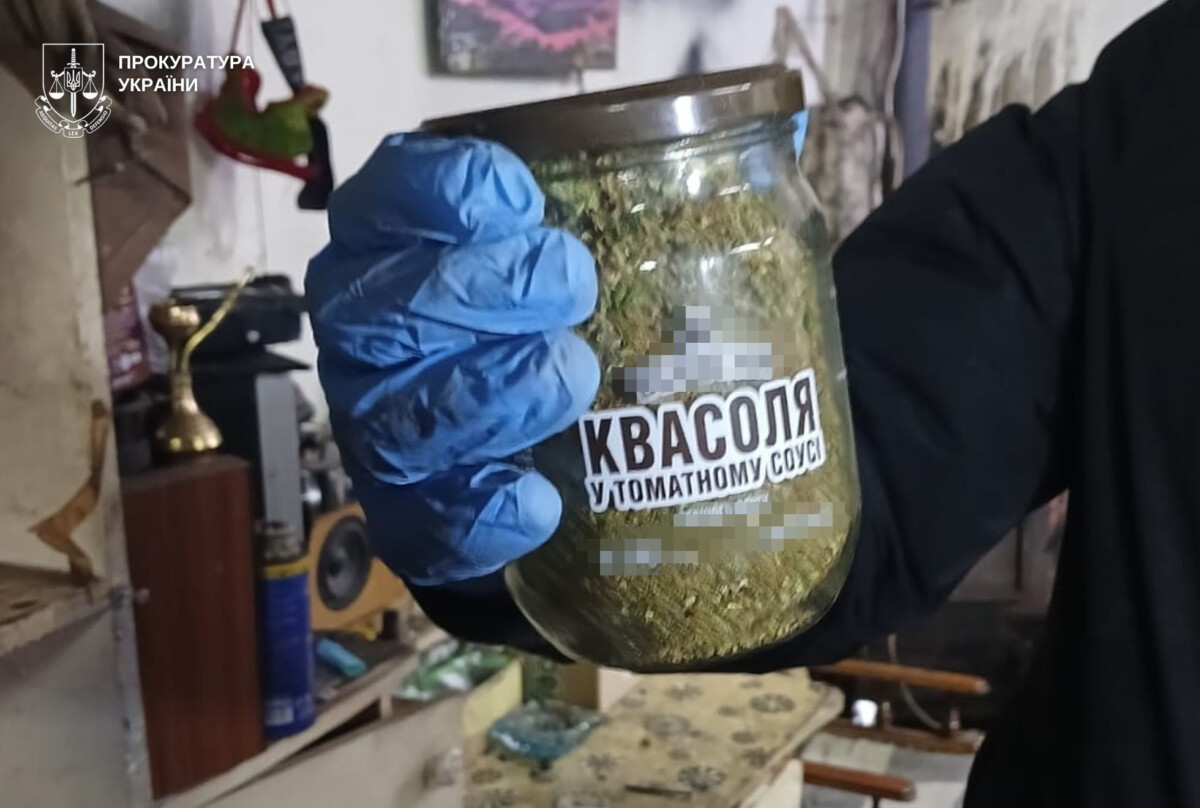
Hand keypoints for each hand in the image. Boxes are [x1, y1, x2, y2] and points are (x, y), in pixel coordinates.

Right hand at [307, 134, 599, 585]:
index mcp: (393, 248)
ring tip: (572, 379)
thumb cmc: (547, 328)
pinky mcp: (401, 510)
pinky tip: (538, 501)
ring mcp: (375, 424)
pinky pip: (422, 516)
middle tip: (573, 284)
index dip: (443, 192)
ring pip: (404, 411)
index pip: (387, 198)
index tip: (526, 201)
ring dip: (490, 393)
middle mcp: (367, 332)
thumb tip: (772, 150)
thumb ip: (616, 213)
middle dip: (484, 288)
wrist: (515, 460)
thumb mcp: (571, 258)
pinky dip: (478, 509)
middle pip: (391, 304)